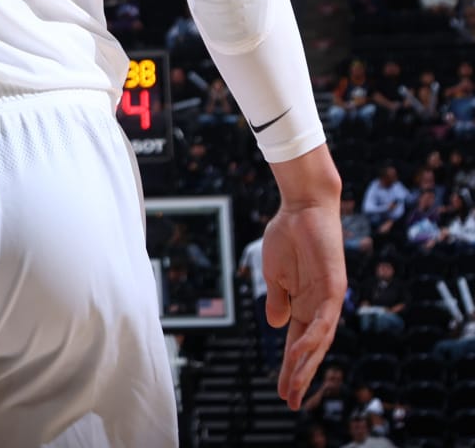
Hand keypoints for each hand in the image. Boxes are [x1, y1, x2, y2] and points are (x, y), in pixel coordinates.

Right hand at [262, 199, 345, 408]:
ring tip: (294, 385)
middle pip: (311, 349)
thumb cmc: (287, 236)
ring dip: (305, 364)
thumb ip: (277, 300)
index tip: (281, 392)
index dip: (290, 367)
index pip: (297, 342)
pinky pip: (324, 320)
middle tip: (290, 401)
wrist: (300, 208)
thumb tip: (277, 326)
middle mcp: (320, 306)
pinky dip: (312, 338)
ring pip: (320, 341)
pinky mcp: (335, 288)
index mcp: (303, 303)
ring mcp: (329, 299)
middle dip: (300, 376)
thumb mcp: (273, 274)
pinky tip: (298, 352)